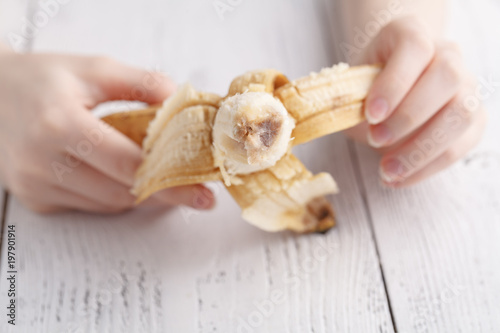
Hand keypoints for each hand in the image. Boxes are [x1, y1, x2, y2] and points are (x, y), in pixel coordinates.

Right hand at [0, 53, 214, 212]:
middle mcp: (43, 161)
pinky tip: (122, 176)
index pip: (128, 164)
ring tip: (160, 176)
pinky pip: (89, 206)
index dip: (170, 179)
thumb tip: (181, 101)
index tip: (202, 191)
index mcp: (60, 124)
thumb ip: (140, 83)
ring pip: (109, 204)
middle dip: (163, 191)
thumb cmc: (43, 78)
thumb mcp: (93, 68)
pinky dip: (113, 194)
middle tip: (195, 190)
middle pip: (122, 192)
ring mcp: (35, 185)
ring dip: (139, 193)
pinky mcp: (35, 198)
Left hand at [346, 17, 486, 186]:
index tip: (371, 114)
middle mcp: (447, 54)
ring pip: (461, 115)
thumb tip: (337, 120)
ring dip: (421, 149)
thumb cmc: (368, 86)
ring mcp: (466, 86)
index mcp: (412, 34)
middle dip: (408, 116)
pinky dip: (427, 167)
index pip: (415, 48)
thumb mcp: (351, 87)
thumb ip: (348, 100)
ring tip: (387, 171)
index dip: (394, 83)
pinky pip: (460, 146)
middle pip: (447, 77)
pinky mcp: (473, 119)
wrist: (391, 89)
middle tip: (375, 140)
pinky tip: (399, 178)